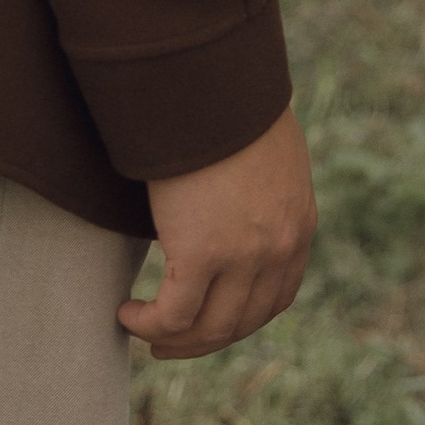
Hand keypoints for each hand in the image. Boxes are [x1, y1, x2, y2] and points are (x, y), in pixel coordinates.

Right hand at [120, 106, 315, 360]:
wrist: (212, 81)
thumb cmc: (227, 103)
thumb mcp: (265, 153)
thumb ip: (261, 190)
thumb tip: (233, 208)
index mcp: (298, 224)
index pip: (276, 298)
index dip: (239, 320)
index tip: (207, 324)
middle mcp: (279, 247)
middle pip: (242, 321)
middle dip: (202, 341)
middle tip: (167, 343)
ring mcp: (244, 255)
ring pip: (209, 328)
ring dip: (173, 338)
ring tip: (142, 329)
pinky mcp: (201, 253)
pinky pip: (173, 314)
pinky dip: (148, 322)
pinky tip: (126, 312)